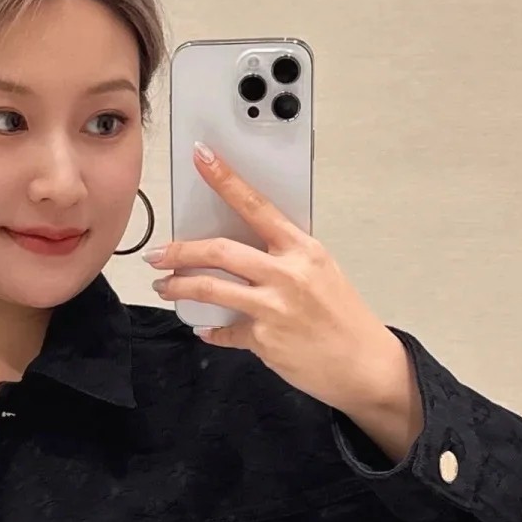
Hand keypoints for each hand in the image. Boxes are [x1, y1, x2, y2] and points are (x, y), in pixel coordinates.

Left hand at [145, 142, 423, 453]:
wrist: (363, 364)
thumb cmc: (343, 316)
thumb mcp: (321, 271)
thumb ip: (284, 256)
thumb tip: (243, 246)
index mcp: (303, 249)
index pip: (257, 205)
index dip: (226, 179)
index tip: (202, 157)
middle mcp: (287, 274)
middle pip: (220, 252)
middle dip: (180, 251)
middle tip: (158, 254)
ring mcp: (274, 309)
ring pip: (211, 290)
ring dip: (180, 287)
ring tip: (165, 287)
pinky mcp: (264, 340)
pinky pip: (225, 331)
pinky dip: (212, 331)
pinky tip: (206, 329)